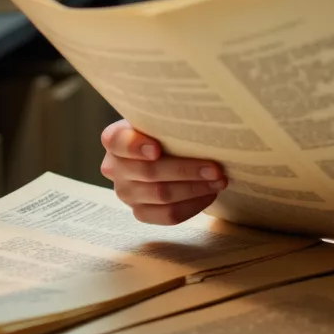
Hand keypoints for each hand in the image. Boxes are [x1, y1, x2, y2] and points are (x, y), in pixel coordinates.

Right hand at [99, 120, 227, 224]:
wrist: (161, 148)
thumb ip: (168, 120)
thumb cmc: (163, 130)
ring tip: (218, 181)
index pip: (118, 141)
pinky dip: (192, 206)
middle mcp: (115, 168)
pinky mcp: (141, 212)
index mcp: (115, 140)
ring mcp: (126, 193)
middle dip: (186, 170)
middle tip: (215, 168)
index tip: (157, 149)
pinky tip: (208, 194)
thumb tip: (199, 121)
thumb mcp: (160, 118)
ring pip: (161, 195)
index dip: (136, 146)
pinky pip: (167, 215)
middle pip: (149, 172)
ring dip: (194, 189)